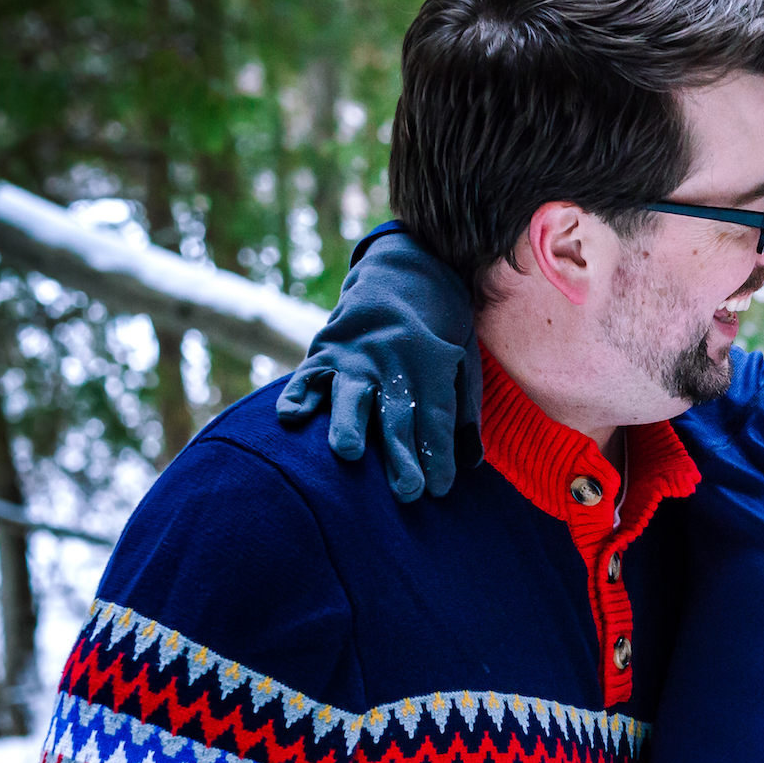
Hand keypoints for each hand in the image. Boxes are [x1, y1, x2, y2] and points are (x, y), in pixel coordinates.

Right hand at [276, 228, 479, 502]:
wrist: (405, 271)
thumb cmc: (441, 332)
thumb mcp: (465, 362)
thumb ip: (466, 411)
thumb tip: (472, 462)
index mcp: (433, 363)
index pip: (435, 417)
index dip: (437, 454)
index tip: (438, 489)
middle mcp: (393, 359)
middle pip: (396, 415)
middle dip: (401, 455)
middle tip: (407, 491)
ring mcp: (355, 354)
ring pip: (350, 395)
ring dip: (349, 424)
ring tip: (348, 452)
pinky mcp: (325, 349)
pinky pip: (308, 375)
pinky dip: (298, 394)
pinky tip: (291, 418)